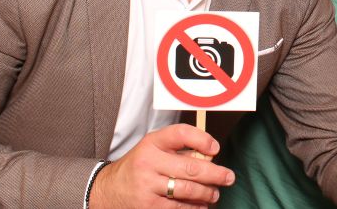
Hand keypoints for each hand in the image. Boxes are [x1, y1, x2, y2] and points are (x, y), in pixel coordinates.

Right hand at [89, 124, 233, 207]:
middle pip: (190, 167)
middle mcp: (149, 162)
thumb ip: (178, 150)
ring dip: (207, 193)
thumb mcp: (153, 149)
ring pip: (187, 190)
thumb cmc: (139, 166)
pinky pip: (177, 208)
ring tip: (215, 194)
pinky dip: (194, 207)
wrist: (108, 190)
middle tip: (228, 177)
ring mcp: (148, 186)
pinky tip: (201, 205)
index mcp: (152, 143)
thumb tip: (210, 155)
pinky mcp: (148, 206)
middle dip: (215, 174)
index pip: (180, 134)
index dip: (202, 139)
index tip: (215, 148)